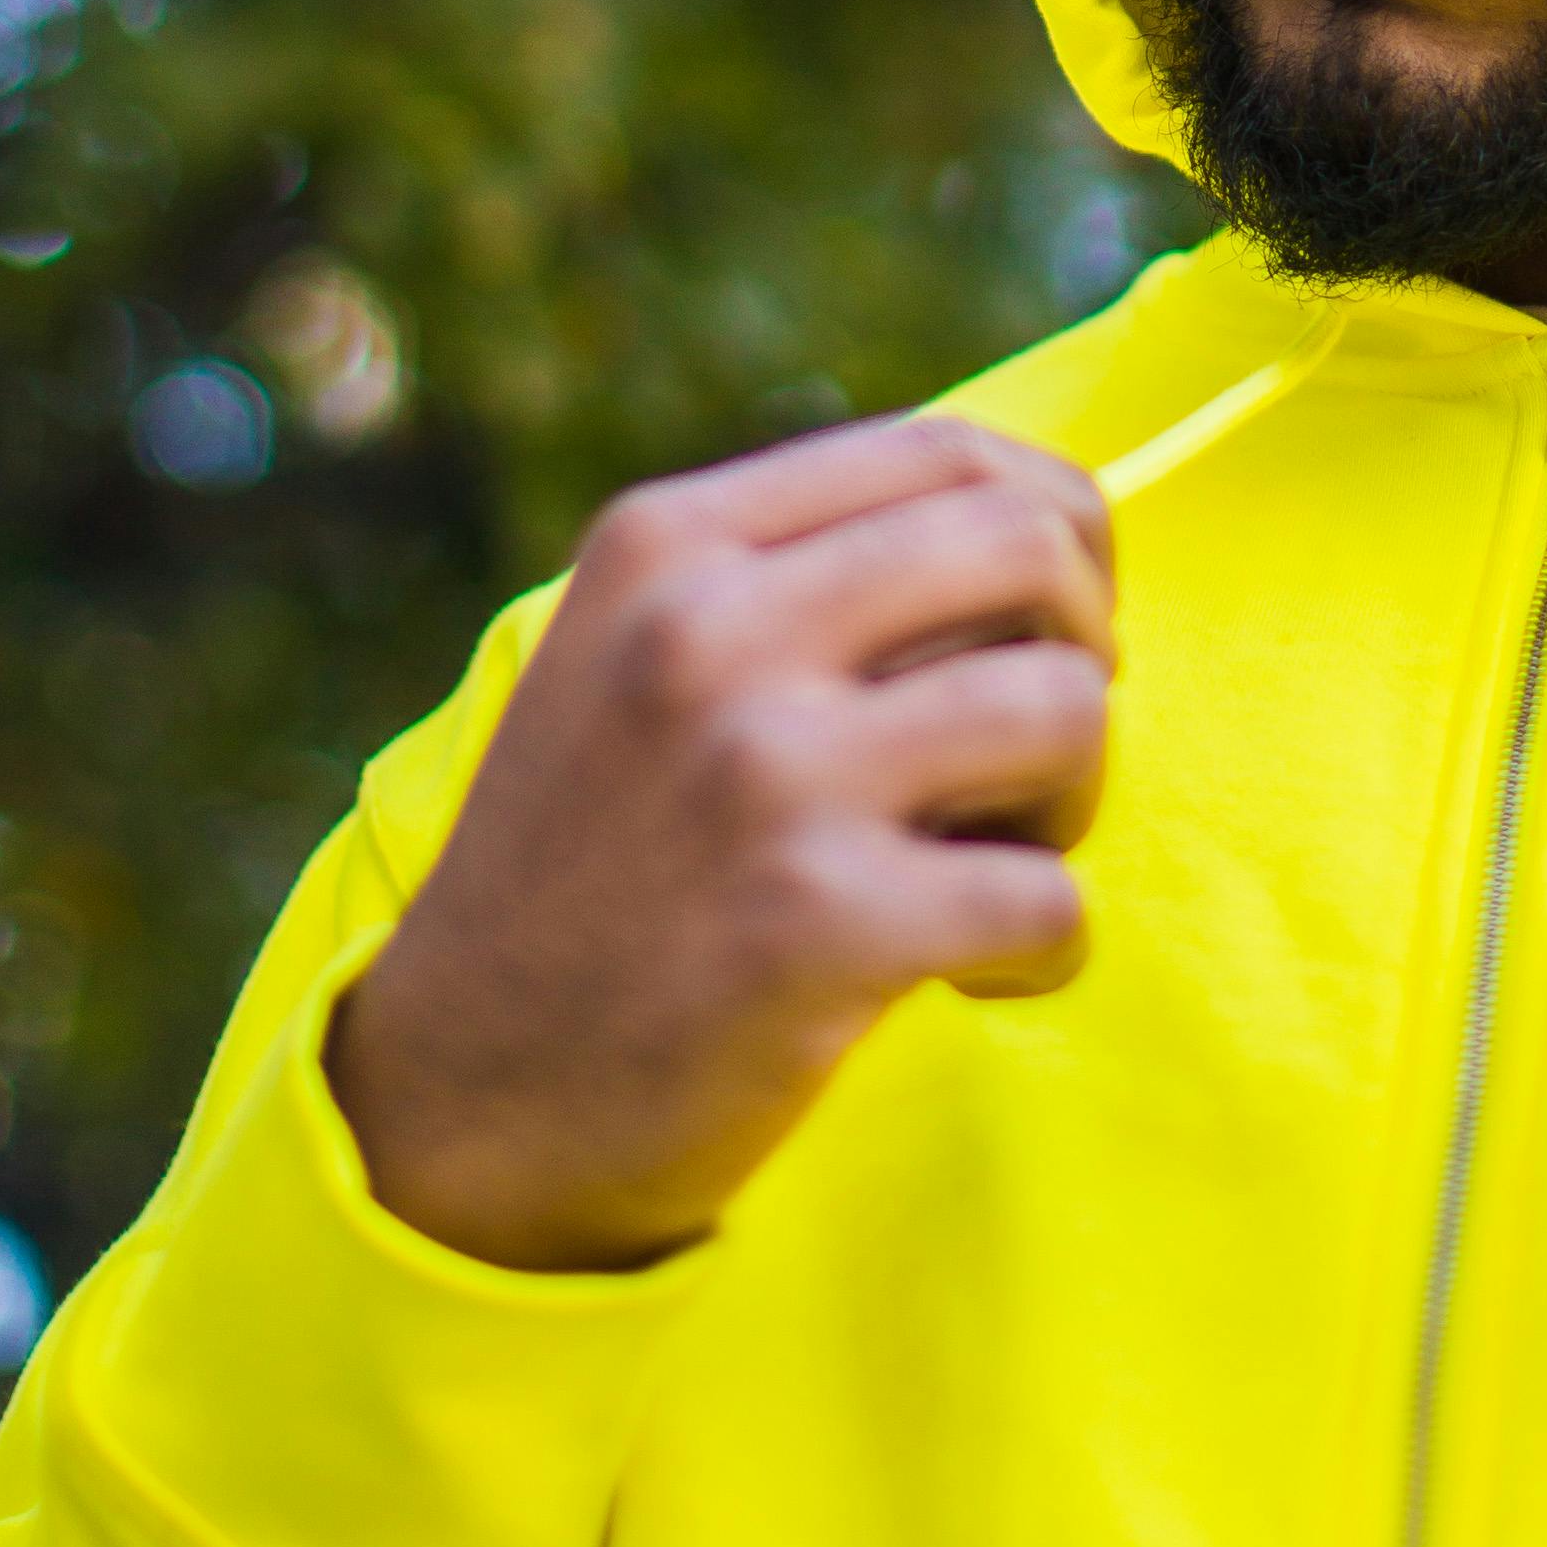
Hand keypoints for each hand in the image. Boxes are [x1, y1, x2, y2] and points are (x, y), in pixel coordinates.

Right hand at [329, 417, 1111, 1272]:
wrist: (462, 1092)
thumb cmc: (598, 868)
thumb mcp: (639, 661)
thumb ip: (797, 579)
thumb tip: (1041, 532)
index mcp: (671, 546)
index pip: (944, 454)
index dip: (1053, 528)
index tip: (1048, 624)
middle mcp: (711, 632)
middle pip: (1027, 548)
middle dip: (1084, 648)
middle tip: (1037, 752)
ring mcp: (765, 774)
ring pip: (1065, 708)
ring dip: (1072, 801)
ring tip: (997, 867)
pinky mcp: (818, 923)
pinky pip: (1049, 897)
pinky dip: (1047, 948)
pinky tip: (977, 976)